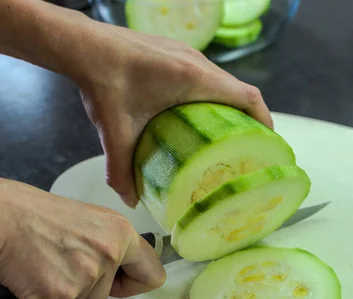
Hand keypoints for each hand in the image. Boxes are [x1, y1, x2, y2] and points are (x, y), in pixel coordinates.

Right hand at [0, 176, 164, 298]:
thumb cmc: (30, 215)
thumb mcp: (86, 221)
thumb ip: (106, 246)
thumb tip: (114, 273)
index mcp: (121, 233)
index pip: (153, 275)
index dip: (131, 285)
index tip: (114, 283)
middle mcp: (110, 254)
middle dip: (81, 297)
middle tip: (59, 274)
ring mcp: (86, 276)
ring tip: (37, 273)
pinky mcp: (60, 295)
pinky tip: (20, 283)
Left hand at [72, 22, 273, 206]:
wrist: (83, 44)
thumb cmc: (103, 80)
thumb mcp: (115, 130)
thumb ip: (121, 169)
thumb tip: (130, 199)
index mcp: (193, 79)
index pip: (246, 96)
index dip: (264, 118)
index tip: (268, 140)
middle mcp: (196, 62)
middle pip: (239, 89)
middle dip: (248, 116)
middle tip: (246, 144)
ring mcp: (186, 53)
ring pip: (222, 80)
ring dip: (229, 104)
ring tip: (225, 132)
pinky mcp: (174, 51)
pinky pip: (205, 73)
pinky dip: (212, 94)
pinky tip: (196, 113)